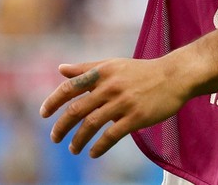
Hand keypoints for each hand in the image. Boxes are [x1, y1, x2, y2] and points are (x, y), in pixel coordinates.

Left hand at [39, 57, 186, 157]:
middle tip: (55, 138)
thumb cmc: (141, 71)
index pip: (70, 87)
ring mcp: (124, 102)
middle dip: (62, 126)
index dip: (53, 101)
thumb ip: (86, 68)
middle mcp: (111, 86)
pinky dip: (98, 147)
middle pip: (77, 108)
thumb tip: (60, 69)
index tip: (43, 114)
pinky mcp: (136, 117)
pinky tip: (93, 152)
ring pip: (91, 124)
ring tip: (73, 148)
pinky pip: (111, 135)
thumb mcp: (113, 65)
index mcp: (103, 72)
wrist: (174, 76)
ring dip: (78, 139)